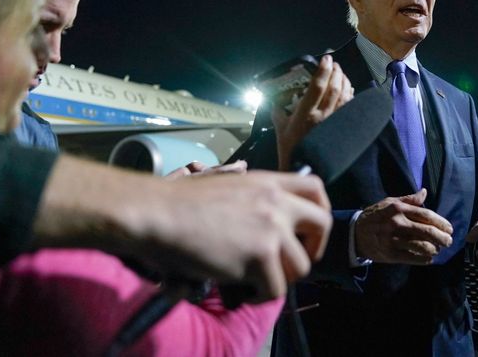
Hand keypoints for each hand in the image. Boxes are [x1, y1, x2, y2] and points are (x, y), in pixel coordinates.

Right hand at [36, 158, 330, 301]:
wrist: (156, 214)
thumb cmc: (179, 202)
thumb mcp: (227, 186)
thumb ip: (254, 198)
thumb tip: (267, 221)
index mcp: (268, 181)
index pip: (317, 189)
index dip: (319, 212)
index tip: (306, 231)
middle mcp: (276, 201)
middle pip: (322, 225)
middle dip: (313, 249)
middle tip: (290, 262)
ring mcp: (271, 228)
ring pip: (301, 266)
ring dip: (281, 277)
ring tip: (256, 279)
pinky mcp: (260, 256)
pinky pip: (275, 289)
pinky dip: (260, 295)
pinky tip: (241, 289)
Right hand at [272, 54, 353, 169]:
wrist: (303, 167)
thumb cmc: (289, 148)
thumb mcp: (279, 128)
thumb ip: (277, 110)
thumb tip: (275, 98)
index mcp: (305, 114)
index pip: (317, 87)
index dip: (323, 71)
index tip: (326, 59)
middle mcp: (322, 116)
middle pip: (334, 88)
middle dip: (336, 72)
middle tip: (334, 64)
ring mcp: (333, 122)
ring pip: (344, 96)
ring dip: (344, 81)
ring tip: (340, 72)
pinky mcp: (340, 127)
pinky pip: (348, 106)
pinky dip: (350, 94)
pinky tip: (348, 88)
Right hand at [355, 188, 452, 263]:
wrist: (355, 233)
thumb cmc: (375, 216)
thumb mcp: (389, 202)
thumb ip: (408, 199)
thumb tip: (424, 192)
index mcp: (399, 209)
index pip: (426, 214)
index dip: (441, 222)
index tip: (449, 228)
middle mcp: (397, 223)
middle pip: (427, 231)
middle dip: (442, 238)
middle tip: (449, 241)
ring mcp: (393, 239)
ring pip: (422, 246)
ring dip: (434, 249)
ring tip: (438, 249)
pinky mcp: (390, 254)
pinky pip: (412, 258)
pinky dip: (424, 259)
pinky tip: (428, 258)